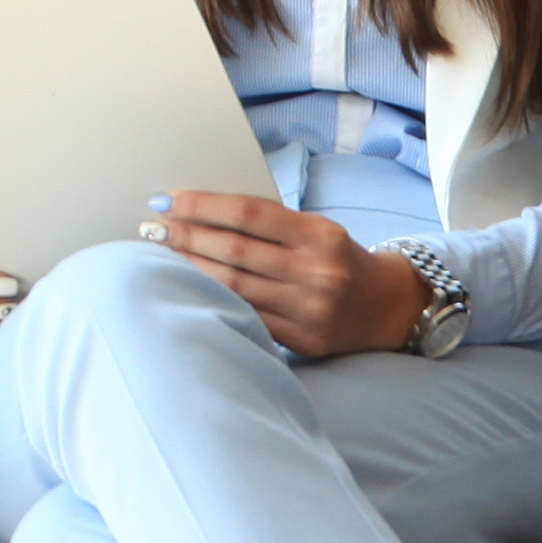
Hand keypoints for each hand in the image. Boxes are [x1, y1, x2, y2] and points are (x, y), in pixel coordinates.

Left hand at [145, 190, 424, 359]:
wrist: (388, 308)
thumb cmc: (339, 261)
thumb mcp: (317, 231)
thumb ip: (271, 226)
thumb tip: (202, 215)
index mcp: (320, 236)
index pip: (248, 215)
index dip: (202, 206)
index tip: (167, 201)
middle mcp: (317, 273)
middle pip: (234, 252)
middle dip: (186, 237)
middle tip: (153, 229)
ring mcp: (310, 310)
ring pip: (234, 287)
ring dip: (191, 269)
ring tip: (163, 255)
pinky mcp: (304, 340)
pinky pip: (247, 318)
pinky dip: (213, 301)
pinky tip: (190, 289)